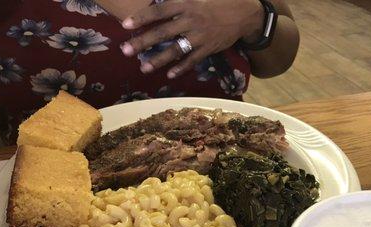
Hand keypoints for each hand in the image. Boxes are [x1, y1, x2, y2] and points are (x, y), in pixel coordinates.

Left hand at [120, 0, 263, 77]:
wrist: (245, 12)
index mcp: (186, 3)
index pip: (159, 10)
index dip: (142, 17)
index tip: (126, 25)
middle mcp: (191, 20)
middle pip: (162, 32)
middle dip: (143, 42)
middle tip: (126, 50)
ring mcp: (199, 36)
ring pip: (175, 49)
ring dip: (158, 59)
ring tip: (143, 67)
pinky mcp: (208, 48)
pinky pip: (193, 60)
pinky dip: (182, 68)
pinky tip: (170, 74)